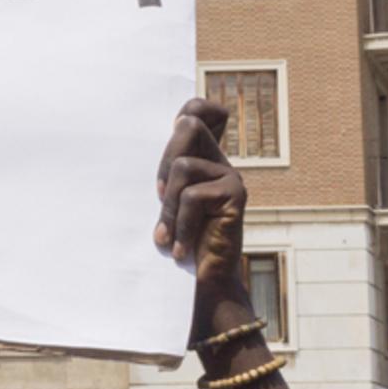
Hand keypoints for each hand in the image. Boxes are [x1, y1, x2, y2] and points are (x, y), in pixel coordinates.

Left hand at [154, 98, 247, 289]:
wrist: (205, 279)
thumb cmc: (178, 240)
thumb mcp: (164, 202)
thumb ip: (165, 175)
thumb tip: (150, 138)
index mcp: (201, 157)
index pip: (199, 109)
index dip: (187, 111)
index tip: (171, 142)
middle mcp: (219, 160)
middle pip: (188, 124)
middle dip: (164, 161)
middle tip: (159, 197)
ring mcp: (230, 175)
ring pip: (183, 166)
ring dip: (168, 206)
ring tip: (168, 234)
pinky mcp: (236, 194)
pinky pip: (192, 197)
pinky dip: (179, 225)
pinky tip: (180, 248)